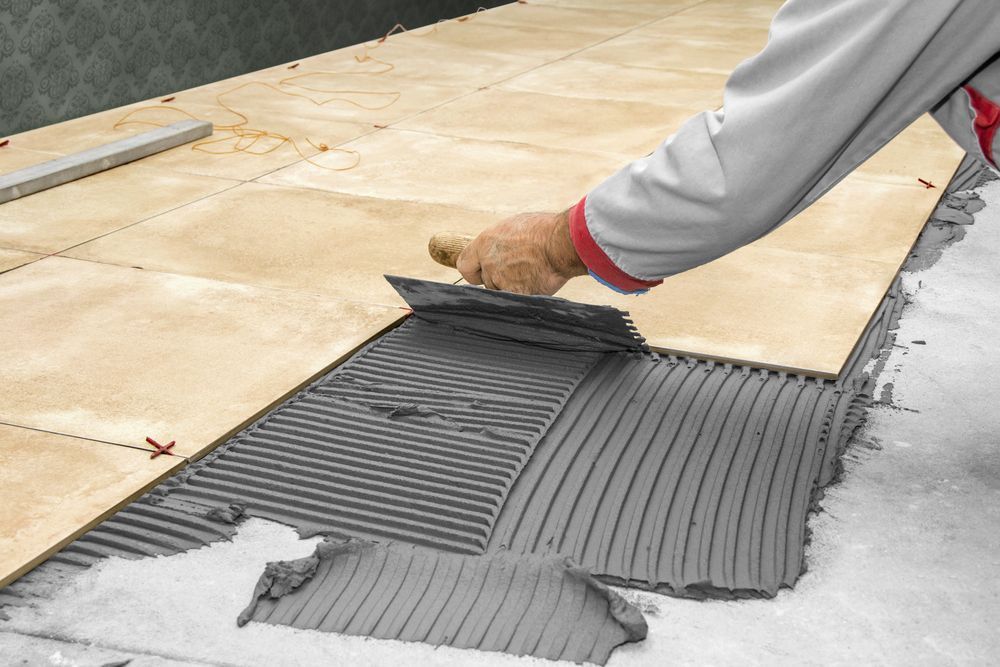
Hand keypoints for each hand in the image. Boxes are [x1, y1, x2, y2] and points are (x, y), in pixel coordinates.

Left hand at [457, 210, 587, 294]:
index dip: (473, 271)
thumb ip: (500, 241)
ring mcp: (501, 280)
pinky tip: (537, 282)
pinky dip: (526, 294)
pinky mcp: (515, 294)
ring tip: (532, 272)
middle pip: (486, 281)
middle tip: (518, 270)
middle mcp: (489, 262)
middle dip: (498, 279)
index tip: (480, 273)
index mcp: (485, 243)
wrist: (561, 243)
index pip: (464, 265)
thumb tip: (498, 248)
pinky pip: (516, 299)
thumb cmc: (544, 230)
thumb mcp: (514, 227)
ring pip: (501, 291)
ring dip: (513, 286)